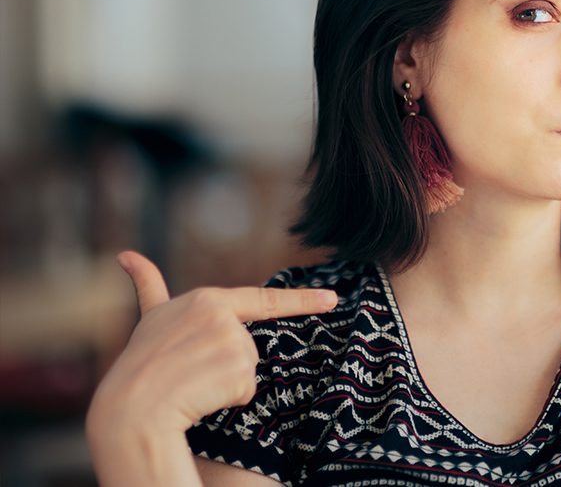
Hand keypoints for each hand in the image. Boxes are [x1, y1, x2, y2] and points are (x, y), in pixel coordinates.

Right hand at [88, 251, 337, 436]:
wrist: (131, 406)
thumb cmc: (140, 363)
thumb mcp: (151, 318)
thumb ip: (150, 287)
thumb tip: (126, 255)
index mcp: (206, 299)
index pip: (263, 300)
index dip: (302, 301)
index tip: (332, 299)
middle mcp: (222, 315)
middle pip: (249, 345)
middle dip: (227, 363)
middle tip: (189, 370)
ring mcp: (232, 340)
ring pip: (248, 368)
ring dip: (226, 381)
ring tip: (192, 381)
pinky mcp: (239, 368)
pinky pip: (246, 390)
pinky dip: (228, 399)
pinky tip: (200, 395)